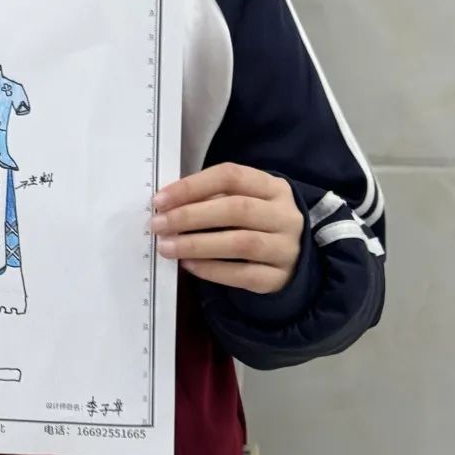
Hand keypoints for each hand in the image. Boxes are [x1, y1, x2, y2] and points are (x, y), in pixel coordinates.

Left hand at [150, 162, 303, 293]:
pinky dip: (212, 270)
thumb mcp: (246, 199)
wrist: (296, 256)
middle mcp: (284, 215)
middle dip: (190, 216)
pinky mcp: (279, 278)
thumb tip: (168, 205)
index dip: (193, 186)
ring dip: (197, 244)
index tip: (160, 199)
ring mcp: (285, 248)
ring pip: (240, 243)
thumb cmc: (258, 221)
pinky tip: (189, 265)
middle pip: (235, 209)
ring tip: (167, 246)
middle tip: (158, 224)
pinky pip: (243, 274)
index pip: (230, 176)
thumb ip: (214, 198)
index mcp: (273, 187)